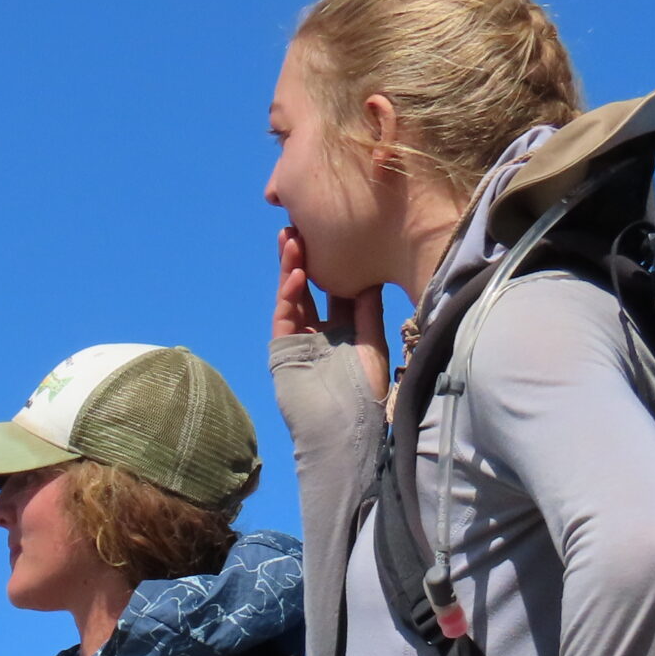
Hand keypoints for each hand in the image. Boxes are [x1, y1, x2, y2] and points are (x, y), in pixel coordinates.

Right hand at [276, 226, 388, 405]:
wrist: (344, 429)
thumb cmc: (364, 395)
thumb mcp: (372, 345)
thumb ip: (367, 313)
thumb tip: (370, 277)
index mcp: (342, 331)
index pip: (335, 289)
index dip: (334, 264)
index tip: (335, 235)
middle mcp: (319, 332)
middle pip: (310, 288)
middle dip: (305, 258)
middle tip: (303, 226)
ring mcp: (299, 340)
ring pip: (293, 296)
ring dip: (291, 267)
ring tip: (291, 238)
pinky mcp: (283, 350)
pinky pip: (285, 316)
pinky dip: (289, 294)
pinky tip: (295, 273)